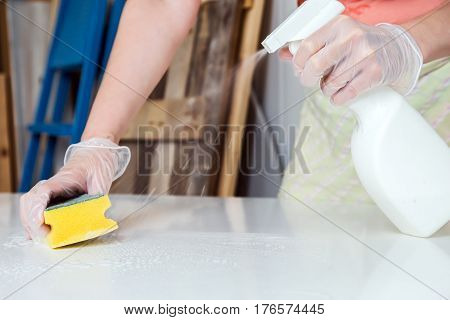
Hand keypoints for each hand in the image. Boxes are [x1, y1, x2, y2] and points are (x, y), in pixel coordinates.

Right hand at [20, 138, 129, 240]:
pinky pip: (38, 207)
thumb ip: (97, 197)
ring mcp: (52, 189)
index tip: (40, 223)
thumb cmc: (98, 162)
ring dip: (31, 222)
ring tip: (41, 237)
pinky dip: (35, 219)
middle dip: (32, 221)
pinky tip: (38, 232)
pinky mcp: (55, 194)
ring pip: (30, 205)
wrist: (98, 151)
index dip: (37, 209)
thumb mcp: (102, 179)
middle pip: (31, 201)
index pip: (43, 193)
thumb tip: (95, 216)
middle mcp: (53, 184)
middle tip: (45, 237)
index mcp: (63, 179)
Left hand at [280, 15, 422, 104]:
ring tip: (335, 82)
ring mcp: (365, 56)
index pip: (307, 46)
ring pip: (330, 83)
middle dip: (308, 78)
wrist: (396, 50)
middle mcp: (352, 38)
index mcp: (339, 25)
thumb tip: (283, 54)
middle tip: (310, 80)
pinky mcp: (374, 74)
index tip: (299, 69)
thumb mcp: (336, 37)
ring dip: (327, 88)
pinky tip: (342, 92)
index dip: (298, 63)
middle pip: (315, 66)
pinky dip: (338, 98)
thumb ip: (311, 45)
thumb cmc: (360, 45)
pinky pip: (344, 95)